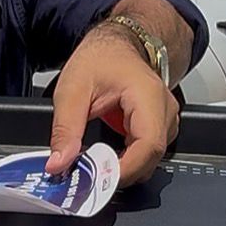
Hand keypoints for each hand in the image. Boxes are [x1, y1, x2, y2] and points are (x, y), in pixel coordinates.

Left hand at [47, 28, 179, 185]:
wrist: (115, 45)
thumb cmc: (99, 60)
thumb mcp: (72, 90)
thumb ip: (65, 129)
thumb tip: (59, 163)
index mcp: (148, 96)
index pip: (148, 144)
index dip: (125, 169)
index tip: (98, 180)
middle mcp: (165, 109)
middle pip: (152, 157)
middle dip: (121, 173)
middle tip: (90, 178)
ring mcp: (166, 119)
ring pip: (151, 160)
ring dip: (124, 169)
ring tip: (95, 167)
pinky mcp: (160, 127)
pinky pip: (148, 154)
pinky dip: (128, 162)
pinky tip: (107, 159)